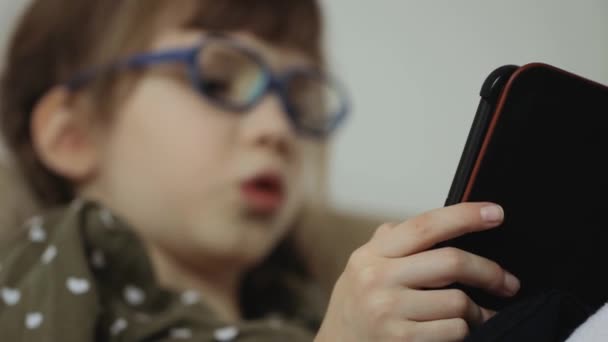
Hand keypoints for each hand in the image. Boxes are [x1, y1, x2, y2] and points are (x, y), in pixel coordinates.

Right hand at [315, 203, 519, 341]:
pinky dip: (465, 331)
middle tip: (508, 282)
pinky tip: (462, 331)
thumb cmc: (357, 306)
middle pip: (451, 262)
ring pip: (458, 302)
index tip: (496, 213)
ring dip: (479, 312)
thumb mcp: (364, 267)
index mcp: (372, 254)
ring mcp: (387, 310)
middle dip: (490, 272)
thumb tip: (438, 222)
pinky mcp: (400, 339)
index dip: (465, 216)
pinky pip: (454, 330)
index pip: (425, 225)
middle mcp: (377, 278)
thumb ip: (392, 242)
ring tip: (481, 315)